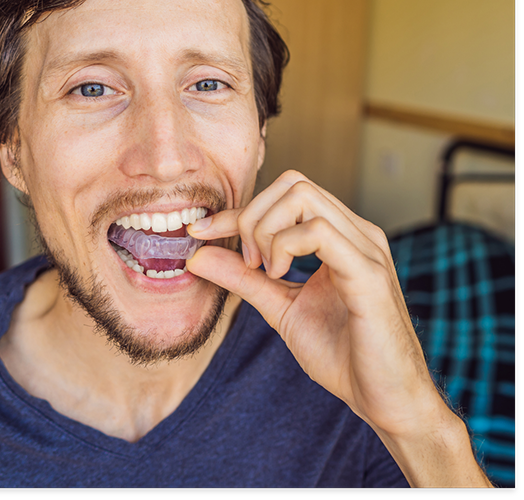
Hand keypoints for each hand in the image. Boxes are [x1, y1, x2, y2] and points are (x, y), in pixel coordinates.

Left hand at [186, 170, 445, 438]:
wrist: (385, 399)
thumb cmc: (341, 352)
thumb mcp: (279, 306)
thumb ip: (242, 277)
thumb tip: (197, 255)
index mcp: (340, 236)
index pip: (283, 196)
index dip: (236, 211)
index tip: (201, 233)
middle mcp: (356, 232)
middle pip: (291, 183)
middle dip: (252, 216)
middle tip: (248, 263)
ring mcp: (365, 248)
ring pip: (302, 196)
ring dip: (266, 230)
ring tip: (266, 272)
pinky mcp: (368, 273)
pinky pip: (318, 231)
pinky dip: (285, 246)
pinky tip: (279, 276)